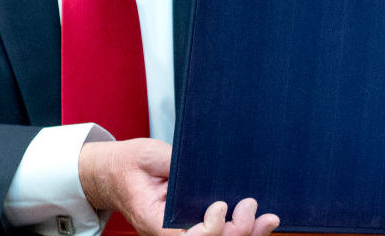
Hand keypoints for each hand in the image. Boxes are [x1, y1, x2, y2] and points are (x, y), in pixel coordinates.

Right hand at [78, 138, 278, 235]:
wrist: (116, 173)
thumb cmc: (131, 163)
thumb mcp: (150, 156)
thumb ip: (173, 164)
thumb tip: (202, 166)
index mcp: (154, 221)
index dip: (210, 228)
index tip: (221, 205)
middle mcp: (170, 234)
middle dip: (236, 232)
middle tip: (251, 207)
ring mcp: (182, 232)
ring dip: (246, 234)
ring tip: (268, 219)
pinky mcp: (193, 225)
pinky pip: (218, 235)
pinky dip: (241, 230)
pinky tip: (260, 221)